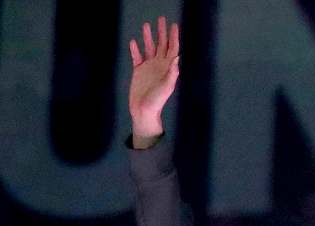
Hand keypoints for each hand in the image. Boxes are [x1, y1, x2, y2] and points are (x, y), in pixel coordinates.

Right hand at [128, 16, 179, 144]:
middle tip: (161, 19)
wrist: (144, 112)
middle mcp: (159, 66)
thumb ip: (172, 73)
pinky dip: (135, 49)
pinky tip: (134, 42)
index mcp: (167, 69)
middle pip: (161, 45)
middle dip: (162, 32)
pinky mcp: (138, 71)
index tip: (174, 25)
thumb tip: (177, 57)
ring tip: (146, 25)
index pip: (172, 49)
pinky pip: (137, 57)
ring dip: (148, 37)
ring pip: (149, 48)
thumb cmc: (157, 102)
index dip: (174, 37)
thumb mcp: (166, 87)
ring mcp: (148, 68)